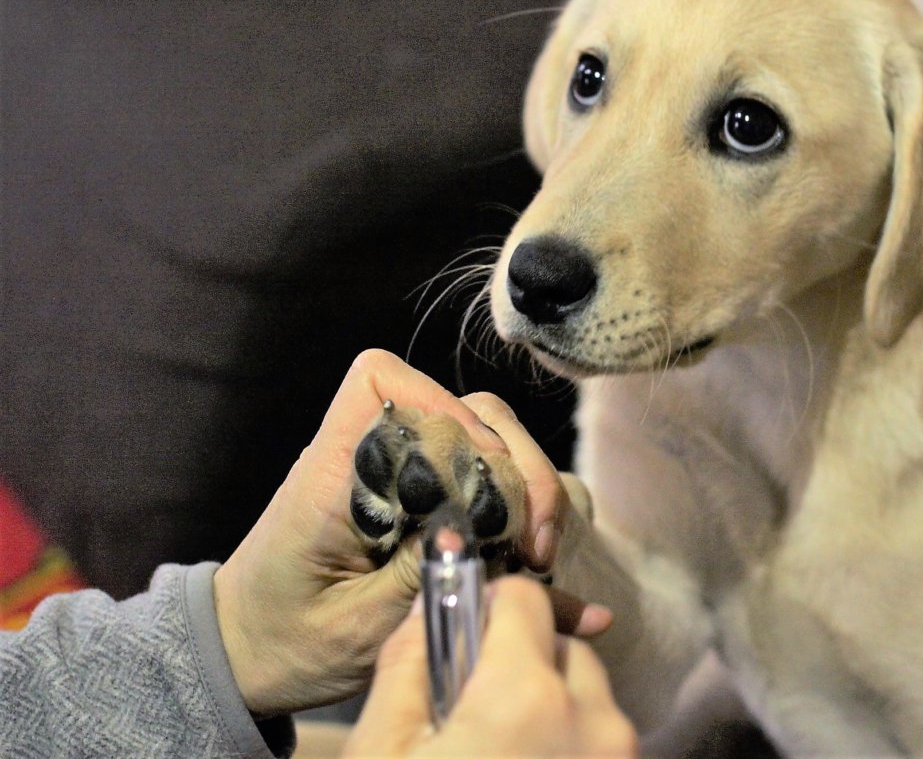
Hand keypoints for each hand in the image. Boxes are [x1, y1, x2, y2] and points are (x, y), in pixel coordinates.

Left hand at [212, 349, 590, 715]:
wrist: (252, 659)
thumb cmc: (286, 643)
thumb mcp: (353, 627)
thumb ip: (417, 573)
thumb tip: (487, 533)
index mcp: (333, 474)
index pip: (380, 383)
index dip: (441, 407)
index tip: (482, 475)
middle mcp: (376, 462)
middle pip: (465, 410)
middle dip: (514, 463)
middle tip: (534, 541)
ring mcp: (408, 481)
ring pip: (489, 442)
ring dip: (529, 490)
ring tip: (538, 557)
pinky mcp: (430, 507)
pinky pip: (490, 491)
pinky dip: (524, 524)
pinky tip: (549, 579)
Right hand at [345, 578, 636, 757]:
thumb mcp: (383, 750)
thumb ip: (409, 663)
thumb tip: (431, 602)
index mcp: (526, 696)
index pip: (525, 598)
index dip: (487, 610)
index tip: (461, 641)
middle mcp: (593, 719)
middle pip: (561, 648)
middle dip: (521, 662)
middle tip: (473, 711)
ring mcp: (621, 756)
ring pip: (588, 695)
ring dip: (550, 706)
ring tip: (499, 748)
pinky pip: (603, 739)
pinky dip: (572, 743)